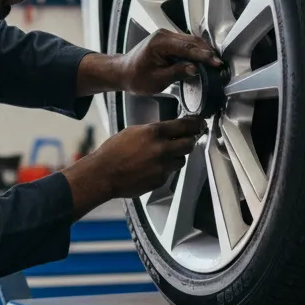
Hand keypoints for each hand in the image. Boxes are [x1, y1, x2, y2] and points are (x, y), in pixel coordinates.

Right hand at [62, 116, 203, 217]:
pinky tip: (150, 168)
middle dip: (189, 141)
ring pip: (181, 160)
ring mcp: (162, 166)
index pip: (185, 126)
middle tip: (185, 140)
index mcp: (154, 133)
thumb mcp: (133, 131)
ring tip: (161, 157)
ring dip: (175, 157)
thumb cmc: (113, 152)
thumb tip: (168, 130)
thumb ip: (153, 131)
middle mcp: (162, 149)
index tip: (199, 124)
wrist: (104, 174)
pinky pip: (170, 173)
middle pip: (189, 144)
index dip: (195, 124)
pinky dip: (164, 170)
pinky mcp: (161, 180)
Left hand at [119, 29, 221, 95]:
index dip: (204, 56)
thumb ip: (177, 72)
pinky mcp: (168, 41)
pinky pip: (186, 44)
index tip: (215, 62)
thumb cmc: (135, 77)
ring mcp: (166, 37)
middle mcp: (163, 35)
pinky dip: (195, 51)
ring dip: (203, 51)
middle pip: (192, 41)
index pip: (187, 48)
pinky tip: (203, 59)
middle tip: (219, 63)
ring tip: (214, 62)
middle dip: (207, 52)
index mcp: (160, 43)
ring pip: (190, 41)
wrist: (123, 73)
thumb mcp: (158, 79)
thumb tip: (195, 68)